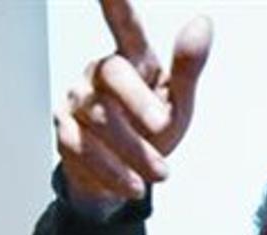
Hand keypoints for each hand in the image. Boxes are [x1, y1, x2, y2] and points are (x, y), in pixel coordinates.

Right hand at [54, 0, 212, 208]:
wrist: (127, 177)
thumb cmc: (154, 128)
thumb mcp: (179, 103)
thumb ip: (189, 68)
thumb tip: (202, 22)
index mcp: (133, 58)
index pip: (124, 24)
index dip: (115, 3)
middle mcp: (99, 70)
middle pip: (112, 73)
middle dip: (140, 103)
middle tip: (166, 126)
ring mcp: (76, 99)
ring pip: (99, 117)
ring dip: (135, 151)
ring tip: (161, 174)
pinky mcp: (63, 130)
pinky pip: (81, 147)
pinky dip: (112, 171)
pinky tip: (133, 185)